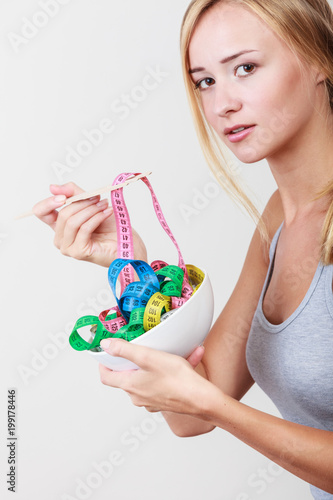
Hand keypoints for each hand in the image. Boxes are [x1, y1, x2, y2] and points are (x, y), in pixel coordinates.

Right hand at [33, 182, 146, 266]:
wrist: (126, 244)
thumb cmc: (110, 228)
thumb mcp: (91, 204)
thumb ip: (74, 194)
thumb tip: (53, 187)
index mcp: (60, 227)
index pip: (42, 212)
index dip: (49, 202)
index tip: (64, 196)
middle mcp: (61, 239)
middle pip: (63, 214)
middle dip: (82, 203)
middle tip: (98, 198)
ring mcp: (68, 247)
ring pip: (72, 221)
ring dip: (91, 210)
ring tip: (104, 205)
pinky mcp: (78, 252)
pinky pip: (84, 228)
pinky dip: (96, 218)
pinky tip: (106, 213)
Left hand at [98, 340, 212, 414]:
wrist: (201, 400)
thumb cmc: (177, 380)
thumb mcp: (148, 357)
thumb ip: (124, 350)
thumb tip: (105, 345)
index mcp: (130, 386)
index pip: (106, 377)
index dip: (104, 364)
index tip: (107, 354)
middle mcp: (138, 396)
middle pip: (127, 376)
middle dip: (134, 360)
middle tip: (141, 348)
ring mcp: (151, 400)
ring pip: (147, 378)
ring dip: (156, 363)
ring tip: (172, 352)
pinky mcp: (164, 400)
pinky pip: (162, 382)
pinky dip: (170, 371)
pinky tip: (187, 360)